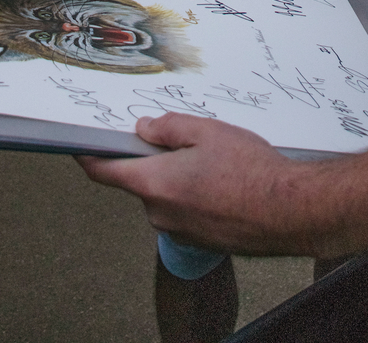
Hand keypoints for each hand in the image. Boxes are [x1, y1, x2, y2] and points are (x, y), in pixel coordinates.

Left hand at [79, 114, 316, 256]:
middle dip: (155, 158)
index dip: (89, 156)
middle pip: (142, 180)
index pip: (105, 171)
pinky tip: (225, 180)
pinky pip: (186, 210)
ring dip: (180, 176)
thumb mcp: (206, 131)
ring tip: (216, 159)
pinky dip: (196, 194)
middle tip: (185, 138)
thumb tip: (144, 129)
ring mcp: (180, 231)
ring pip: (167, 194)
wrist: (289, 211)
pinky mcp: (200, 239)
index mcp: (154, 184)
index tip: (78, 145)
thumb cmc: (251, 172)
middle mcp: (160, 213)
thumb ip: (168, 127)